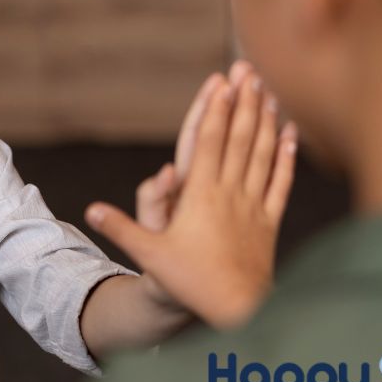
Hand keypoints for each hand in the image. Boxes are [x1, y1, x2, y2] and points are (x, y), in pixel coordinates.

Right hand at [87, 66, 296, 328]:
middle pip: (239, 138)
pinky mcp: (269, 221)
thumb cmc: (191, 283)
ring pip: (262, 154)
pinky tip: (291, 134)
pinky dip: (286, 156)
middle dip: (243, 101)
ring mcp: (254, 205)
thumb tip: (90, 210)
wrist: (237, 310)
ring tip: (268, 92)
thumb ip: (121, 229)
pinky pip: (281, 182)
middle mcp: (231, 193)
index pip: (209, 142)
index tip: (222, 80)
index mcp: (201, 196)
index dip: (215, 109)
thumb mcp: (150, 255)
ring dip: (265, 120)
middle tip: (248, 70)